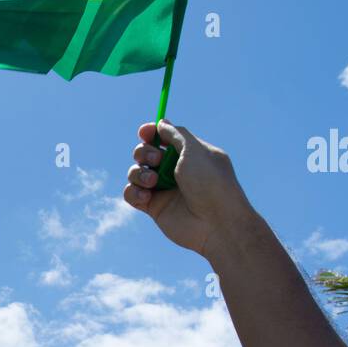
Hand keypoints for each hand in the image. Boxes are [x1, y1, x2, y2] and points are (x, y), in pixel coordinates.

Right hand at [124, 120, 257, 260]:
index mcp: (188, 154)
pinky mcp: (153, 207)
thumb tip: (160, 123)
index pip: (164, 138)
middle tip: (157, 160)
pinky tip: (146, 196)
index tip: (144, 132)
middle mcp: (175, 170)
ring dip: (138, 173)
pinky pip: (131, 194)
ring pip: (135, 172)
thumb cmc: (211, 183)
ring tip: (152, 182)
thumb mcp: (195, 150)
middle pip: (146, 153)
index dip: (151, 133)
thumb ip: (175, 135)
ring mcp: (163, 189)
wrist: (216, 223)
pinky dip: (133, 191)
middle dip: (144, 152)